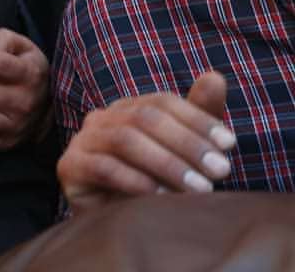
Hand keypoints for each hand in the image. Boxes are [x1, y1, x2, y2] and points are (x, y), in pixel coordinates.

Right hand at [57, 71, 234, 215]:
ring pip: (125, 140)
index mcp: (127, 109)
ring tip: (199, 188)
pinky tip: (163, 197)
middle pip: (144, 118)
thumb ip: (198, 114)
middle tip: (220, 170)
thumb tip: (215, 76)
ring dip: (167, 163)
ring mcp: (81, 140)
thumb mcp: (184, 151)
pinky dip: (137, 181)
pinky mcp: (69, 167)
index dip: (197, 119)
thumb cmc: (156, 184)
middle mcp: (101, 118)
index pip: (162, 102)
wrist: (118, 223)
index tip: (229, 143)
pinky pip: (103, 168)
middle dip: (187, 143)